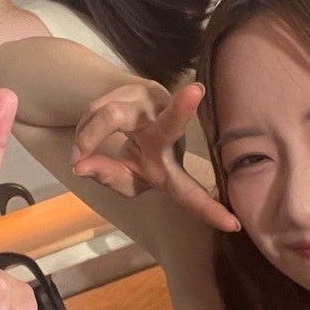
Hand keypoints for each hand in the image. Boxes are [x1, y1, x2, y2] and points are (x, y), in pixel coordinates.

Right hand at [71, 81, 239, 231]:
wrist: (125, 114)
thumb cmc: (135, 156)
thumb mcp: (124, 178)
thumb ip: (109, 177)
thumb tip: (82, 165)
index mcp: (170, 166)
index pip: (189, 192)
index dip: (208, 209)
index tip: (233, 225)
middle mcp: (167, 132)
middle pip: (169, 124)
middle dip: (180, 111)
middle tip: (195, 91)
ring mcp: (153, 103)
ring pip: (111, 116)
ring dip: (88, 136)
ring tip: (76, 156)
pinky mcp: (138, 84)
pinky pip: (97, 108)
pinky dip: (83, 129)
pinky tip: (83, 138)